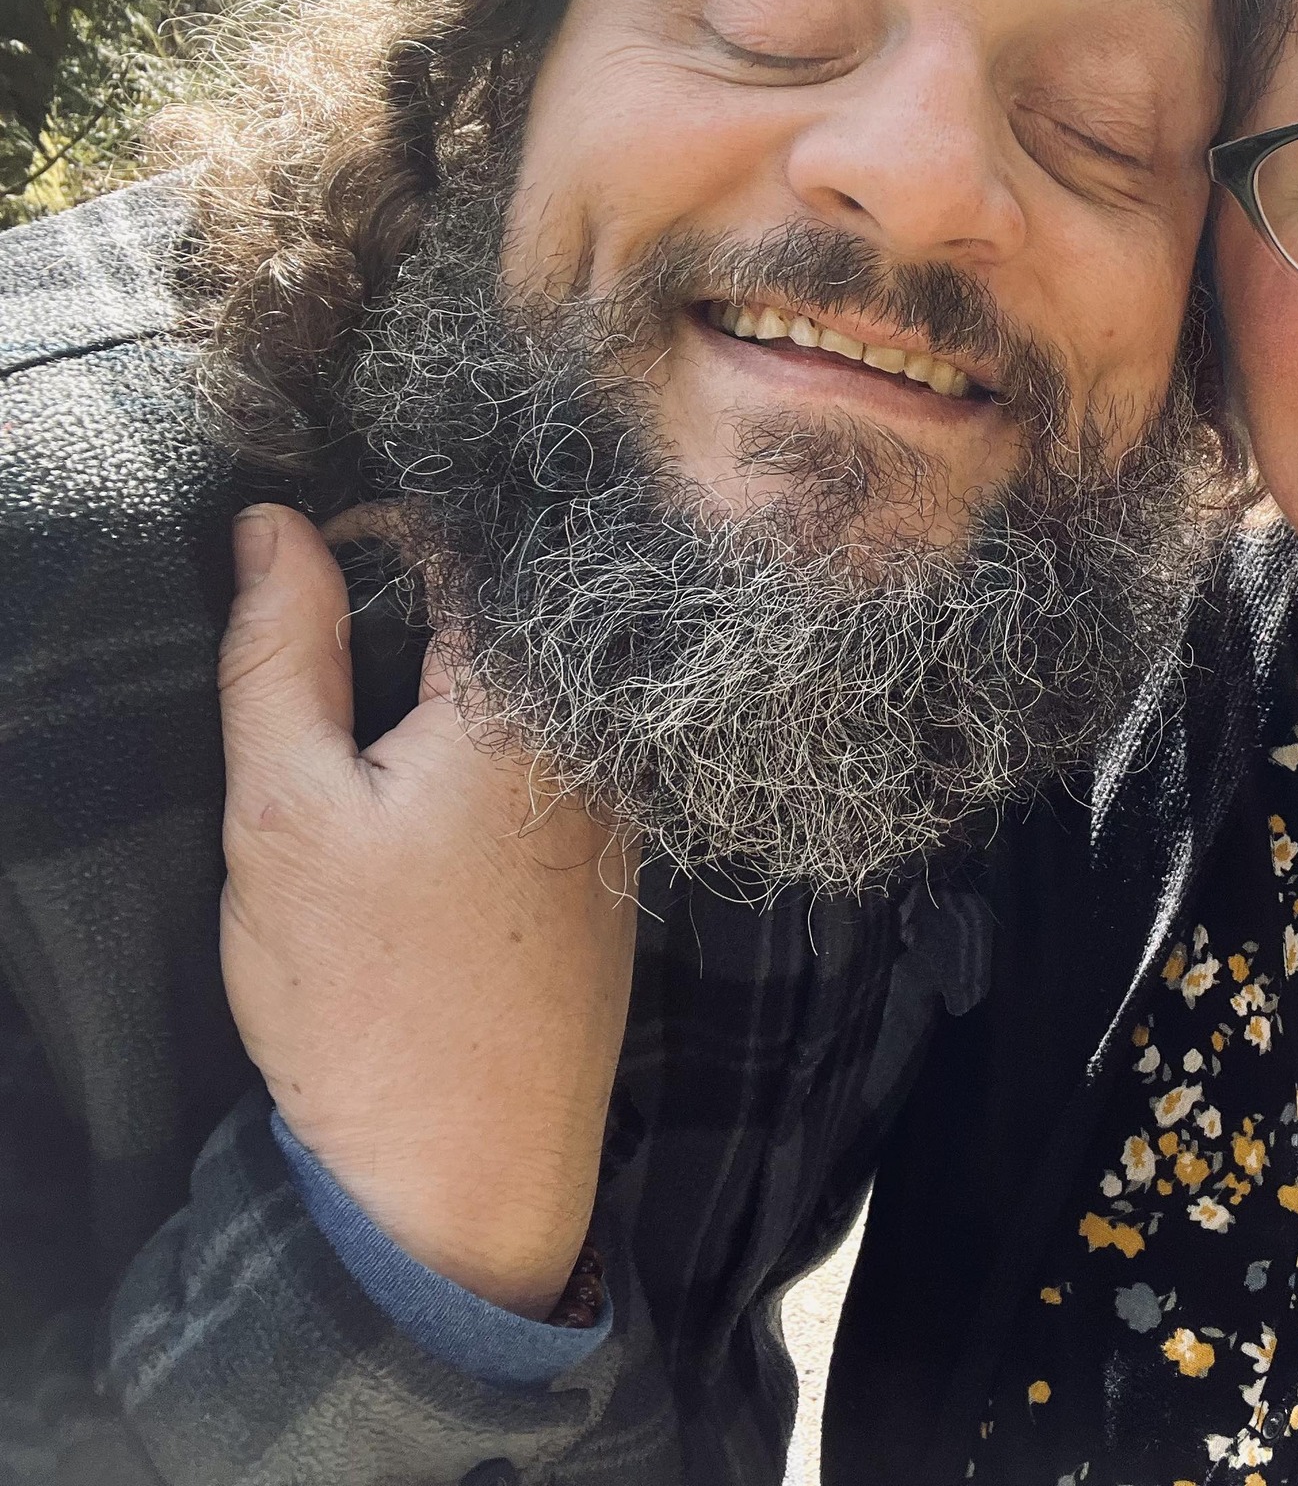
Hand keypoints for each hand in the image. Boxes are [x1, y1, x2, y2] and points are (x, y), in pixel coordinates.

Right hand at [218, 504, 638, 1317]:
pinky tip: (426, 838)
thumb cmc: (365, 999)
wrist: (464, 1175)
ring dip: (445, 702)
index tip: (309, 589)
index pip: (475, 541)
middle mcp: (602, 737)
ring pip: (527, 693)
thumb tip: (273, 527)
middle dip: (410, 625)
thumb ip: (283, 653)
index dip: (380, 537)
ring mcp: (619, 804)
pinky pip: (550, 765)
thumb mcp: (286, 811)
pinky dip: (482, 768)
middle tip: (328, 700)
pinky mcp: (610, 866)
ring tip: (372, 778)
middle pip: (509, 617)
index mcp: (529, 701)